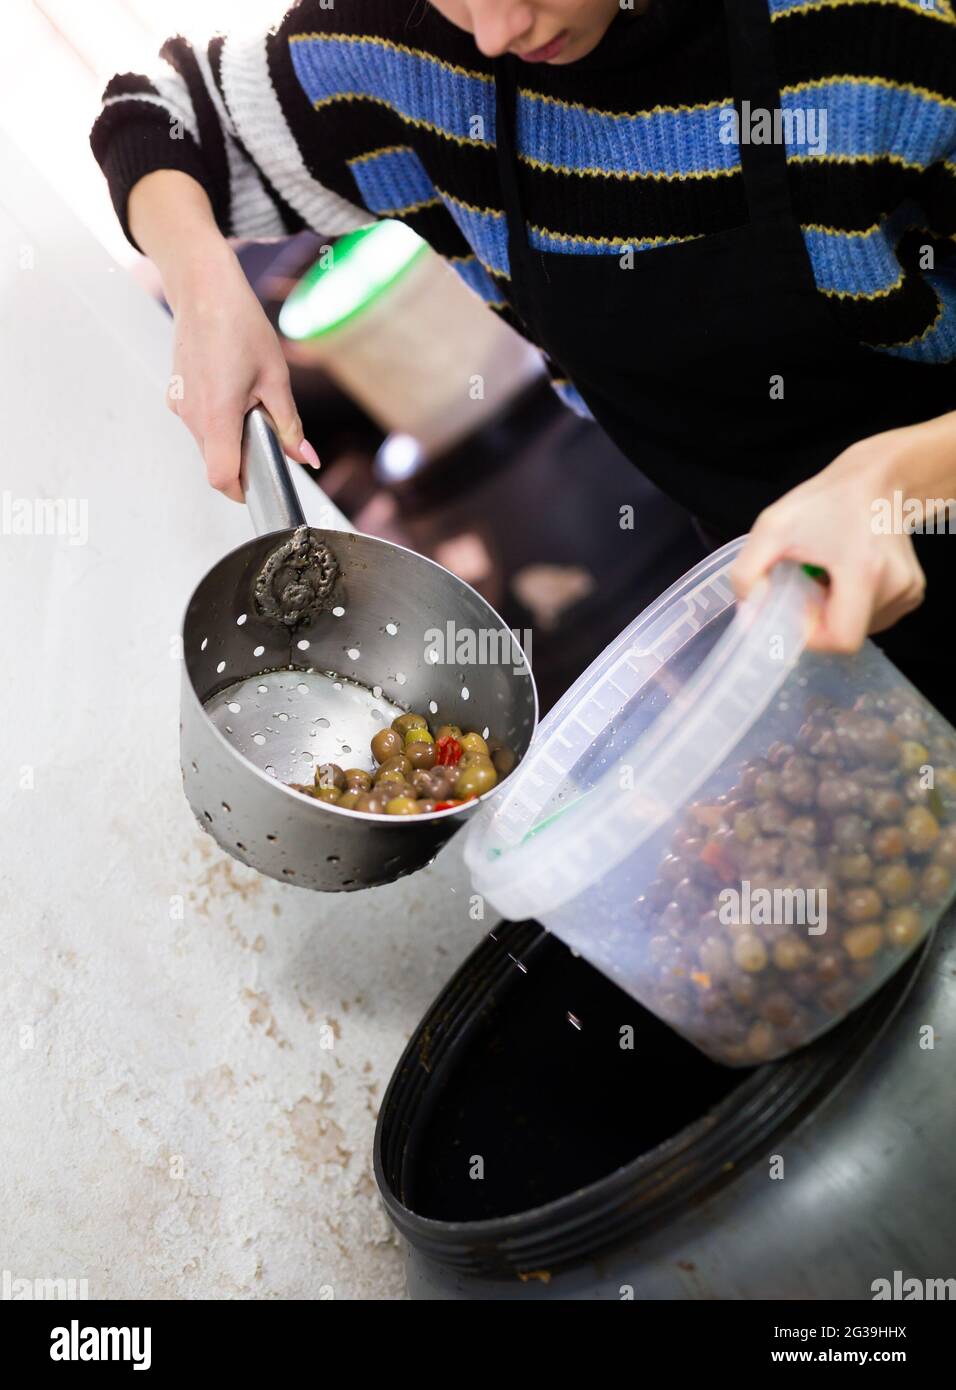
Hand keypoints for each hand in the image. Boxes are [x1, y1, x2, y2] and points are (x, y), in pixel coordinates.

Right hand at [166, 242, 319, 500]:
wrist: (203, 289)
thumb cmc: (238, 324)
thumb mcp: (276, 379)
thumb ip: (290, 425)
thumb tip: (305, 457)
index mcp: (218, 414)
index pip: (221, 477)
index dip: (240, 490)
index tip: (258, 487)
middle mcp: (191, 415)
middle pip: (215, 462)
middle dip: (241, 459)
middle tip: (265, 433)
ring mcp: (180, 405)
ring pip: (207, 443)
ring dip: (230, 438)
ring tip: (248, 401)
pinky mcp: (176, 395)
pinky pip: (199, 423)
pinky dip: (217, 421)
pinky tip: (232, 391)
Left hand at [730, 426, 928, 652]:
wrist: (877, 479)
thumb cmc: (826, 501)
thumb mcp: (772, 527)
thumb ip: (747, 572)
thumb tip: (750, 613)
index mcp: (865, 571)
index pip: (842, 640)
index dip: (812, 635)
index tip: (798, 607)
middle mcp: (896, 586)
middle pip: (847, 634)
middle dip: (820, 617)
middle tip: (809, 581)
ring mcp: (909, 591)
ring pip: (861, 628)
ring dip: (836, 610)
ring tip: (830, 573)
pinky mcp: (913, 591)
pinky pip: (874, 617)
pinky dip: (854, 605)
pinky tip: (847, 575)